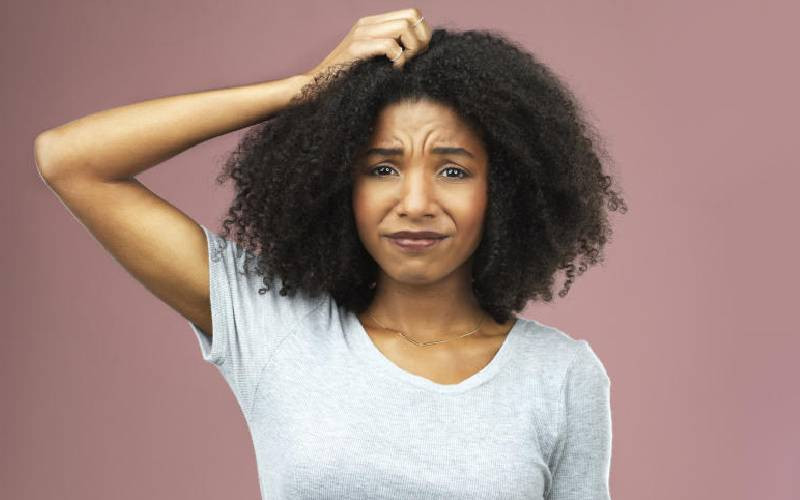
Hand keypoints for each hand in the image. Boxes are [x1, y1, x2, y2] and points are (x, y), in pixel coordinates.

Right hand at [302, 8, 430, 80]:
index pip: (411, 14)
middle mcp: (367, 24)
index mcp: (373, 23)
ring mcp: (361, 34)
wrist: (319, 86)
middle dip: (421, 39)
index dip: (423, 32)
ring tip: (403, 65)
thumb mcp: (376, 59)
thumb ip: (394, 48)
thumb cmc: (350, 79)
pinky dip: (399, 60)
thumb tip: (422, 48)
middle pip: (411, 16)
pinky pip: (390, 45)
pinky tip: (394, 71)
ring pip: (403, 27)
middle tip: (415, 59)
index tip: (419, 53)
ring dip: (412, 49)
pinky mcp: (356, 48)